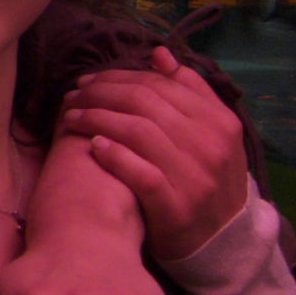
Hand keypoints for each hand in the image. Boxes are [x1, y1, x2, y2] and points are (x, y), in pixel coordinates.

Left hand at [61, 47, 249, 261]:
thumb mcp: (211, 132)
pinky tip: (94, 146)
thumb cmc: (207, 176)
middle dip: (100, 94)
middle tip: (73, 97)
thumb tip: (159, 54)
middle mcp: (210, 145)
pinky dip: (115, 156)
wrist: (224, 240)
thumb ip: (189, 90)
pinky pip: (141, 175)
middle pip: (144, 103)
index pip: (159, 85)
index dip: (117, 78)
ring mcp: (194, 177)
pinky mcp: (176, 208)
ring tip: (71, 118)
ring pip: (138, 132)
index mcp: (219, 120)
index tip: (88, 81)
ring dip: (97, 120)